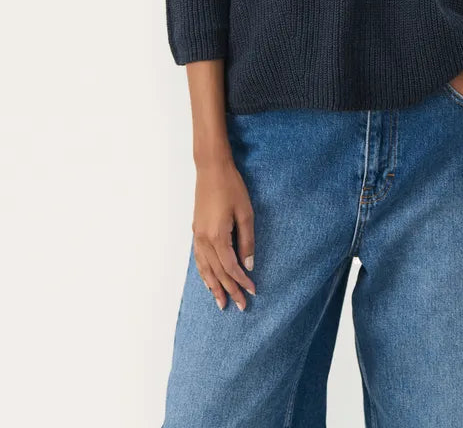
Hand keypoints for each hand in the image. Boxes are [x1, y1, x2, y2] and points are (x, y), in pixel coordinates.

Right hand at [192, 157, 256, 310]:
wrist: (211, 169)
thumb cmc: (231, 187)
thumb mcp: (245, 212)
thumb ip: (247, 240)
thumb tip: (249, 264)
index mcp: (217, 237)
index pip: (231, 267)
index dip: (242, 282)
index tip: (253, 291)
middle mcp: (204, 240)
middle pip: (217, 272)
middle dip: (229, 290)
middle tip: (241, 307)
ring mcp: (197, 236)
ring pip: (205, 269)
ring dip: (213, 287)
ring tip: (221, 303)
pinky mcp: (196, 231)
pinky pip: (199, 259)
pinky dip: (204, 273)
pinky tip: (208, 280)